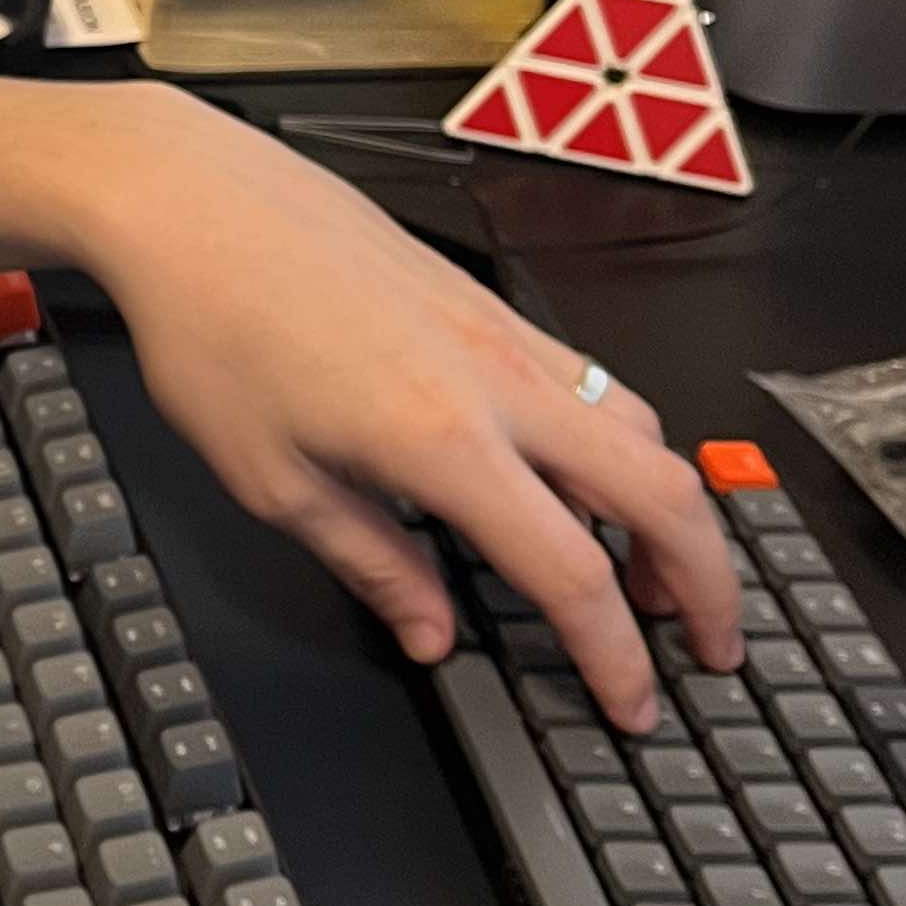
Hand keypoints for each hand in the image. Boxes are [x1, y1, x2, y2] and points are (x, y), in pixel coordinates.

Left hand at [59, 85, 737, 731]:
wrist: (196, 203)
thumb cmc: (214, 328)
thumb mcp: (273, 482)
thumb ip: (373, 564)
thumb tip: (434, 633)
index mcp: (444, 444)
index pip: (574, 574)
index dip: (617, 655)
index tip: (634, 702)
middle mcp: (499, 382)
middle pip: (664, 491)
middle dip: (708, 581)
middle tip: (709, 643)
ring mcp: (506, 335)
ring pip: (641, 428)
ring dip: (668, 510)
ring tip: (647, 572)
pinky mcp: (492, 304)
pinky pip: (594, 381)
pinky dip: (621, 446)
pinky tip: (583, 479)